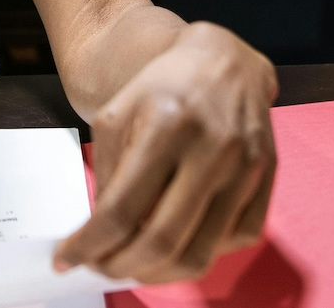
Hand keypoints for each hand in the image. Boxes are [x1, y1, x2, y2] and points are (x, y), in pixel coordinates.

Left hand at [55, 22, 277, 283]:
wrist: (224, 60)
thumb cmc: (163, 87)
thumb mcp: (117, 114)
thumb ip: (107, 172)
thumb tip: (100, 234)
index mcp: (166, 125)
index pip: (121, 209)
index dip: (89, 246)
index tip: (66, 260)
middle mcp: (212, 148)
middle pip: (161, 239)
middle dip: (121, 267)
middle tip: (101, 269)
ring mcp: (246, 166)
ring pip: (200, 252)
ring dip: (159, 273)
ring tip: (134, 265)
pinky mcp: (268, 177)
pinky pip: (236, 239)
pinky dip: (202, 253)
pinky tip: (178, 244)